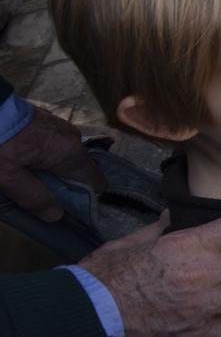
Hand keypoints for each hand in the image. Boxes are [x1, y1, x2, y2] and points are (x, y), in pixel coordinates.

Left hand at [0, 104, 101, 220]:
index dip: (86, 199)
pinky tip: (26, 158)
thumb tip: (56, 215)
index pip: (96, 182)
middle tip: (40, 194)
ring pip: (66, 157)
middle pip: (79, 170)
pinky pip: (55, 145)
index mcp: (70, 153)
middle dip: (64, 184)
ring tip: (29, 175)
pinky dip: (45, 156)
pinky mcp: (48, 120)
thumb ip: (33, 197)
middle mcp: (73, 138)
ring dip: (52, 170)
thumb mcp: (9, 176)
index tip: (69, 209)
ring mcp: (62, 126)